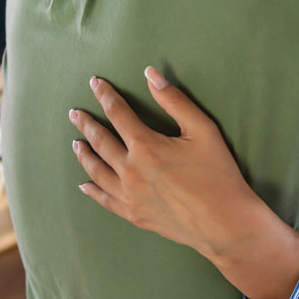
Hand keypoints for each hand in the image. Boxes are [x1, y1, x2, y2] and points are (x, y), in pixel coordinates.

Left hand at [69, 67, 265, 262]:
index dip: (106, 95)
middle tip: (74, 114)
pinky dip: (92, 190)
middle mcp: (130, 170)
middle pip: (101, 141)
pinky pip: (105, 199)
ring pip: (97, 171)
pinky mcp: (134, 215)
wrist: (224, 222)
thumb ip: (174, 101)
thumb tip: (150, 75)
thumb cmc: (218, 173)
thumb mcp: (203, 130)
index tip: (94, 82)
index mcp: (146, 146)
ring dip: (84, 154)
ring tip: (76, 143)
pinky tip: (85, 185)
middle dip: (87, 124)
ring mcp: (129, 195)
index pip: (118, 113)